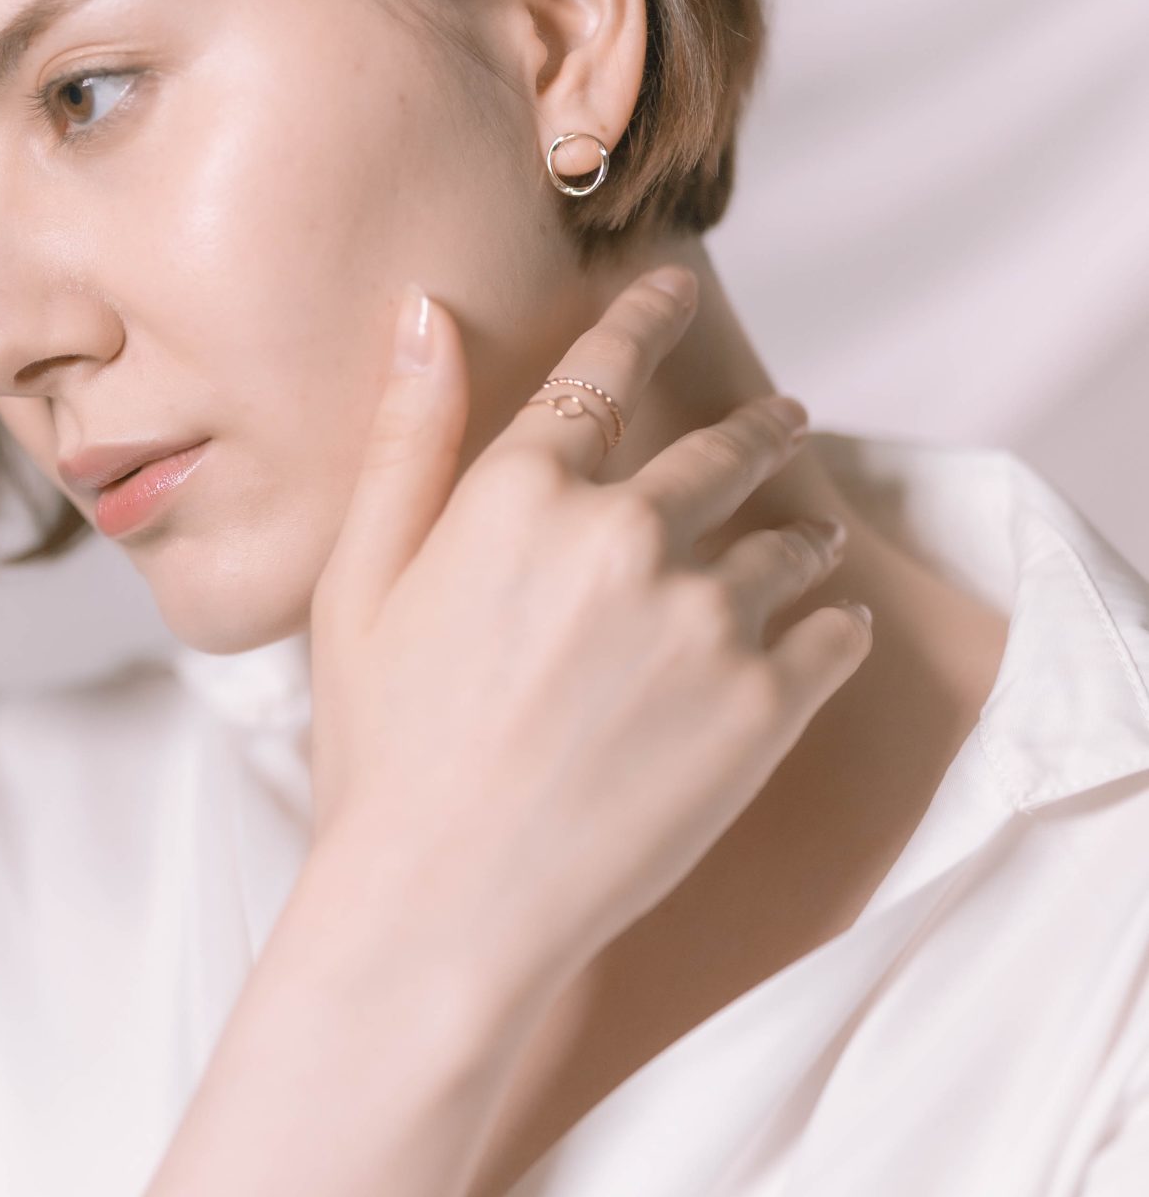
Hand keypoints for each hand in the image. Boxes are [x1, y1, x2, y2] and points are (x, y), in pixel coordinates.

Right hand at [306, 265, 872, 1028]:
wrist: (445, 907)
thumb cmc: (383, 753)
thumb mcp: (360, 584)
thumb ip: (409, 439)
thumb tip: (425, 310)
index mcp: (521, 493)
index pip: (605, 369)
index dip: (648, 317)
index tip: (679, 289)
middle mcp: (626, 535)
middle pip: (722, 451)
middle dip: (758, 427)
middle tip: (783, 419)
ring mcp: (705, 620)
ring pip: (787, 544)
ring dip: (801, 532)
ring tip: (809, 538)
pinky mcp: (764, 706)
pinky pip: (833, 637)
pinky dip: (836, 627)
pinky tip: (833, 632)